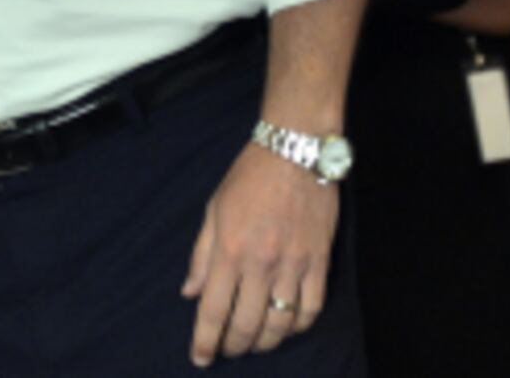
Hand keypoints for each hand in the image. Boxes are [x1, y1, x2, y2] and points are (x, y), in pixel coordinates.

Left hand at [183, 143, 336, 366]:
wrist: (295, 152)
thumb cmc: (248, 177)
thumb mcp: (213, 211)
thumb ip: (202, 256)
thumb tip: (190, 293)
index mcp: (229, 251)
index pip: (213, 310)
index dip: (205, 341)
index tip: (200, 358)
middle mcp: (261, 264)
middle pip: (246, 325)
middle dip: (233, 346)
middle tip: (227, 351)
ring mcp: (294, 265)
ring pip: (280, 324)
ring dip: (265, 342)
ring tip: (255, 344)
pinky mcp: (319, 262)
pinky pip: (311, 308)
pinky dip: (299, 326)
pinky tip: (288, 328)